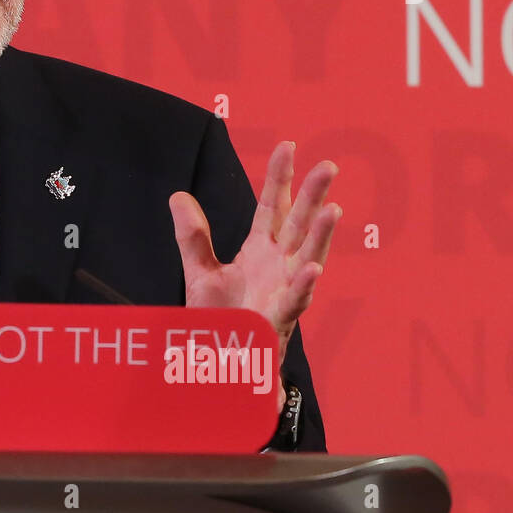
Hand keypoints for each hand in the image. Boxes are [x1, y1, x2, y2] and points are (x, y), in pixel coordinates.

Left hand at [168, 140, 340, 411]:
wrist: (222, 366)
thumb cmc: (221, 320)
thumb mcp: (201, 273)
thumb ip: (192, 237)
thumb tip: (178, 196)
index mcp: (260, 252)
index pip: (272, 208)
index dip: (279, 179)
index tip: (287, 146)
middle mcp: (278, 268)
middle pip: (297, 226)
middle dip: (312, 197)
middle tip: (327, 166)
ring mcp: (283, 293)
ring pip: (307, 259)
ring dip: (321, 236)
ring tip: (333, 209)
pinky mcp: (279, 322)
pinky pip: (295, 303)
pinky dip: (303, 285)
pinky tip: (313, 268)